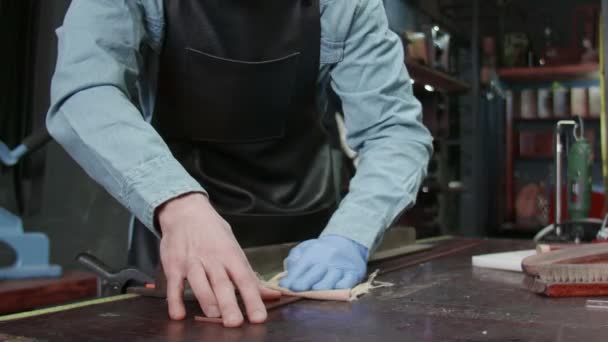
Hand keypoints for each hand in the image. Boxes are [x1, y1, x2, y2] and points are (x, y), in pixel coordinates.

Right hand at [157, 193, 279, 326]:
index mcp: (231, 256)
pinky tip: (178, 315)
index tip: (259, 317)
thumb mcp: (235, 249)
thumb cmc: (214, 233)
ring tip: (213, 317)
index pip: (245, 280)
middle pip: (222, 284)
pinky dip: (174, 301)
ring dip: (206, 300)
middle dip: (229, 304)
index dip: (253, 299)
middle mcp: (213, 259)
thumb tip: (272, 295)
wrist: (186, 211)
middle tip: (235, 322)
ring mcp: (192, 262)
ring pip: (199, 283)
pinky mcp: (174, 266)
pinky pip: (174, 285)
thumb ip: (251, 276)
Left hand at [279, 234, 368, 291]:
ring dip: (321, 288)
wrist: (347, 242)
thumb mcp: (305, 248)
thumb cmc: (322, 250)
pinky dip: (340, 289)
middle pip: (314, 274)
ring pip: (330, 281)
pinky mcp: (354, 274)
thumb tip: (287, 273)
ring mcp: (341, 267)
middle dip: (304, 283)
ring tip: (314, 291)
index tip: (284, 286)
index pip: (300, 267)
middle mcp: (328, 259)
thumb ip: (294, 258)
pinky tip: (333, 291)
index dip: (292, 278)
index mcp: (314, 252)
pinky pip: (347, 284)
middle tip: (295, 290)